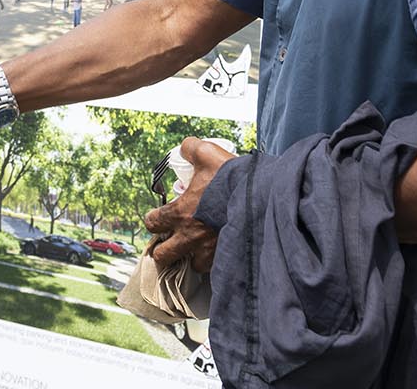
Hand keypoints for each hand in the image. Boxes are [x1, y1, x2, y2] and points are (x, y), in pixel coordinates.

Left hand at [143, 136, 235, 273]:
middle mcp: (190, 237)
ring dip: (191, 258)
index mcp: (180, 213)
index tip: (158, 217)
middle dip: (163, 250)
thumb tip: (183, 148)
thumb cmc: (233, 178)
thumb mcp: (207, 153)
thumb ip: (190, 149)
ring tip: (196, 249)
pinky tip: (218, 252)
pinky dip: (214, 262)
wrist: (264, 198)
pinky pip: (215, 268)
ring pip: (191, 266)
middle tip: (169, 242)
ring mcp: (209, 251)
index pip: (152, 224)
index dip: (153, 220)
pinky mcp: (227, 257)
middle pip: (162, 256)